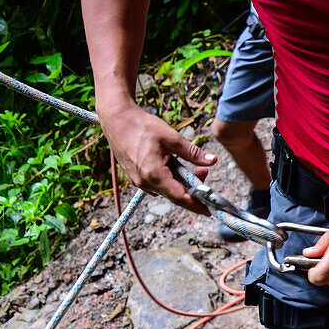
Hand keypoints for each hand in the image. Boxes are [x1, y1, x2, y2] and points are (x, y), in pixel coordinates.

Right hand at [98, 100, 215, 214]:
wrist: (116, 118)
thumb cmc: (141, 125)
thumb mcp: (171, 138)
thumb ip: (193, 153)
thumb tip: (213, 161)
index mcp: (154, 173)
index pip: (180, 197)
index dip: (197, 205)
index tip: (210, 210)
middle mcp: (144, 182)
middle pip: (175, 195)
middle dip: (193, 190)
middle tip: (204, 173)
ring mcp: (138, 181)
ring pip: (167, 190)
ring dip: (181, 183)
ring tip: (193, 168)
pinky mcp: (136, 177)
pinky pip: (157, 184)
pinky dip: (170, 180)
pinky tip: (175, 166)